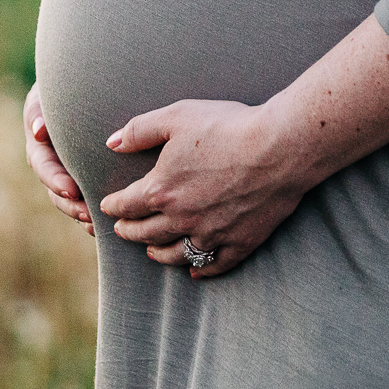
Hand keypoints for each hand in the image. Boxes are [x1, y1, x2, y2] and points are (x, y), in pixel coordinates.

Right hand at [25, 84, 93, 235]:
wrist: (89, 83)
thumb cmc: (69, 82)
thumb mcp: (51, 89)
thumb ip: (42, 107)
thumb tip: (39, 130)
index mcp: (39, 140)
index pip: (43, 164)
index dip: (55, 179)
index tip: (71, 190)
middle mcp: (50, 158)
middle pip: (55, 189)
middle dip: (69, 204)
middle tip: (88, 214)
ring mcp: (67, 169)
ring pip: (70, 199)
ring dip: (81, 212)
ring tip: (97, 224)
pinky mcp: (85, 175)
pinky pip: (86, 198)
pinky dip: (95, 212)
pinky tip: (108, 224)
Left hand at [98, 99, 310, 278]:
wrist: (280, 147)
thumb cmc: (229, 126)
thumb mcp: (177, 117)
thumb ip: (140, 130)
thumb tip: (112, 142)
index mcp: (162, 189)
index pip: (127, 204)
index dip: (114, 205)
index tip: (108, 206)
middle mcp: (182, 219)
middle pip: (146, 233)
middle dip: (130, 232)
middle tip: (122, 230)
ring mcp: (212, 234)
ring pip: (176, 254)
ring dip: (158, 253)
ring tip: (151, 251)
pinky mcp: (240, 242)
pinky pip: (215, 265)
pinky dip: (202, 270)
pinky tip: (194, 271)